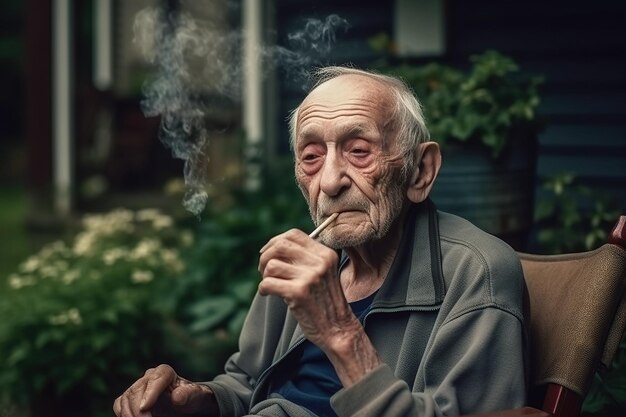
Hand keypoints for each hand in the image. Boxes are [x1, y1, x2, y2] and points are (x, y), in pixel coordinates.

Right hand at [113, 364, 217, 416]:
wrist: (183, 406)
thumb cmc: (191, 399)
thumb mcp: (195, 396)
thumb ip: (188, 394)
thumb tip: (176, 397)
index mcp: (165, 372)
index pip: (157, 378)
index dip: (150, 393)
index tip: (144, 408)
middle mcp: (148, 377)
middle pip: (137, 390)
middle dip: (139, 411)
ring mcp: (137, 387)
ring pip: (126, 399)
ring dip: (130, 415)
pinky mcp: (128, 400)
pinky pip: (119, 406)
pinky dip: (124, 415)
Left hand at [258, 229, 357, 349]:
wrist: (338, 329)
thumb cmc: (325, 302)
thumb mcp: (323, 273)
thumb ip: (305, 258)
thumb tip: (272, 246)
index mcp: (326, 254)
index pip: (293, 234)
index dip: (275, 241)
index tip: (268, 254)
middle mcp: (320, 262)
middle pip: (280, 246)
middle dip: (265, 257)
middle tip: (264, 271)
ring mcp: (310, 277)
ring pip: (271, 265)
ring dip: (265, 276)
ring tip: (271, 285)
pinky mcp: (299, 293)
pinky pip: (267, 283)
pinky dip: (263, 289)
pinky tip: (269, 294)